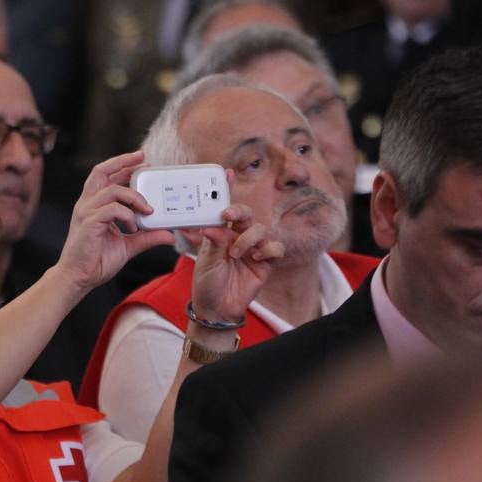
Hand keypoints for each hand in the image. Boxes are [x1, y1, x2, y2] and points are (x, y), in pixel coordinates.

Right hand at [56, 150, 175, 293]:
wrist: (79, 277)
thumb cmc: (96, 261)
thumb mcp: (128, 246)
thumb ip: (147, 237)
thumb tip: (169, 234)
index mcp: (93, 205)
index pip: (106, 176)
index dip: (123, 166)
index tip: (143, 162)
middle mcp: (87, 204)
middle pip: (102, 171)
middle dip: (124, 163)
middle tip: (144, 161)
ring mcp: (86, 212)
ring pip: (113, 190)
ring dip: (135, 197)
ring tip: (147, 211)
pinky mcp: (89, 222)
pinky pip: (112, 209)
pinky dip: (127, 215)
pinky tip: (133, 227)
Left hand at [186, 185, 284, 322]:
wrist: (216, 307)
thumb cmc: (207, 282)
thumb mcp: (206, 260)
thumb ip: (214, 242)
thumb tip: (213, 224)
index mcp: (221, 233)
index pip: (226, 208)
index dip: (227, 189)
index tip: (226, 173)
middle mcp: (238, 237)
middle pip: (246, 214)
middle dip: (240, 211)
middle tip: (229, 216)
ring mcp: (253, 249)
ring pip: (261, 229)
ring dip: (248, 238)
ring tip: (235, 254)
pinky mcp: (266, 263)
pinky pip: (275, 248)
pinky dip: (266, 250)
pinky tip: (255, 259)